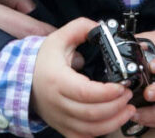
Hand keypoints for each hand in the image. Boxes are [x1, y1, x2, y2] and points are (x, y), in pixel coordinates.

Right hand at [32, 18, 135, 137]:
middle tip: (129, 95)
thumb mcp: (60, 37)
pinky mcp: (62, 128)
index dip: (107, 93)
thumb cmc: (44, 59)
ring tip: (128, 109)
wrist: (25, 80)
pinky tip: (113, 122)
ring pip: (89, 130)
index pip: (85, 93)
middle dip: (116, 106)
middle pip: (91, 114)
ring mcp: (59, 119)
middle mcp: (57, 103)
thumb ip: (82, 27)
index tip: (122, 86)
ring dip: (113, 122)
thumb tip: (103, 28)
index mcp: (57, 80)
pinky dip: (100, 133)